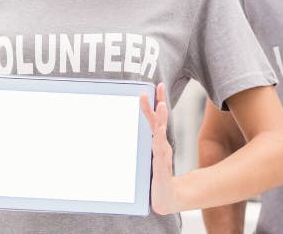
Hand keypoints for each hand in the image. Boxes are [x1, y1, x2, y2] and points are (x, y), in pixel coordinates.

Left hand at [140, 82, 178, 214]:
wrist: (167, 197)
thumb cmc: (156, 174)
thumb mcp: (145, 155)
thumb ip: (138, 143)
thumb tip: (115, 132)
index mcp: (157, 141)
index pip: (157, 118)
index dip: (157, 101)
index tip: (157, 85)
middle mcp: (162, 146)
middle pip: (161, 123)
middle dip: (160, 107)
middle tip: (159, 92)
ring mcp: (163, 157)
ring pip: (162, 136)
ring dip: (161, 121)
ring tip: (162, 107)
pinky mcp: (162, 170)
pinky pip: (161, 157)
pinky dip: (160, 147)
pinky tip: (159, 138)